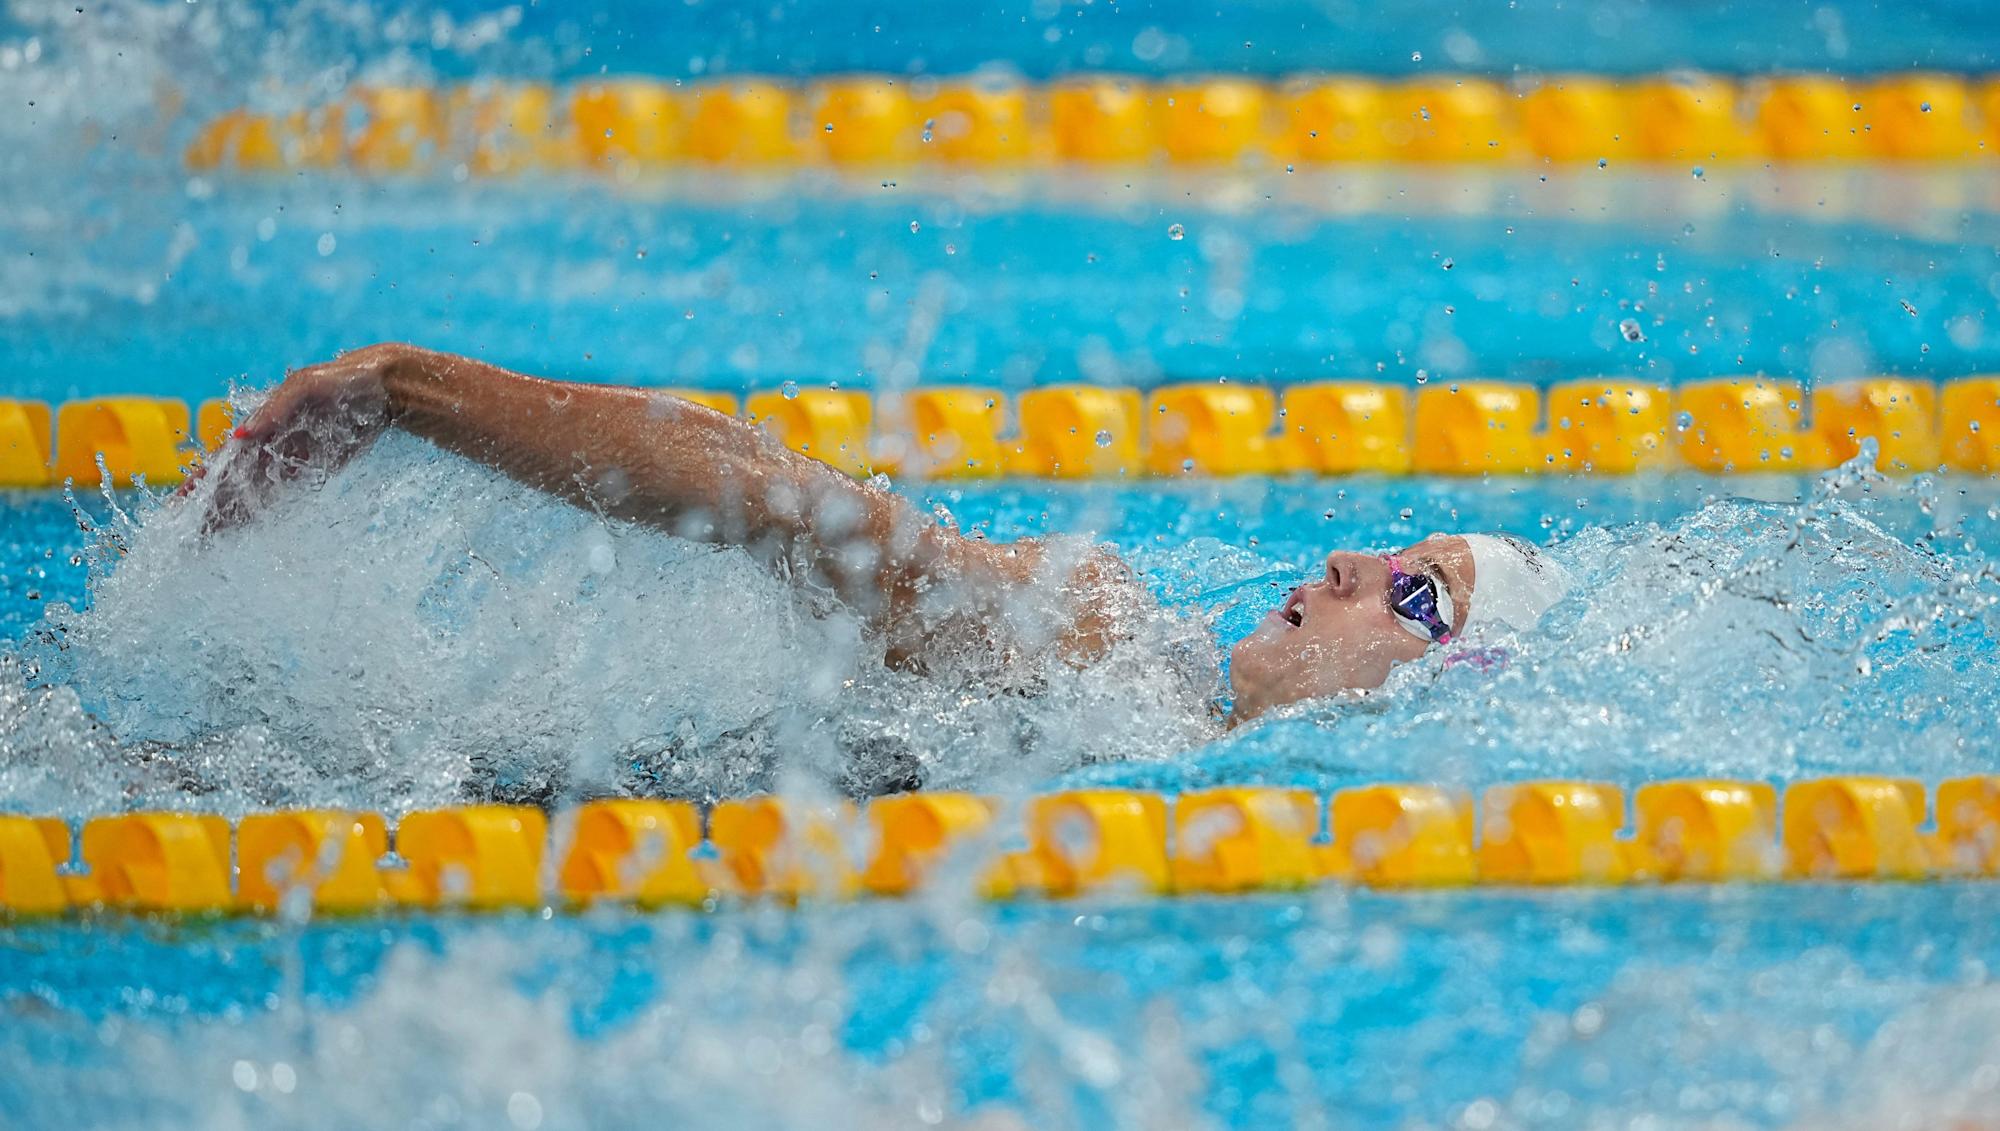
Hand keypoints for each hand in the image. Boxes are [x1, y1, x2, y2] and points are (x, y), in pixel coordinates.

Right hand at [186, 343, 409, 531]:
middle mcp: (269, 443)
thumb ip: (275, 408)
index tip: (179, 503)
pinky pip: (281, 493)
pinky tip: (241, 527)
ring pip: (252, 491)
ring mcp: (290, 458)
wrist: (384, 390)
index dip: (200, 480)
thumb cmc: (342, 380)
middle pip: (232, 480)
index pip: (223, 457)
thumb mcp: (307, 386)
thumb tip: (240, 433)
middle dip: (209, 505)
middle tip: (186, 534)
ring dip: (230, 514)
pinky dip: (261, 510)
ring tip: (205, 538)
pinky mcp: (313, 469)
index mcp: (261, 422)